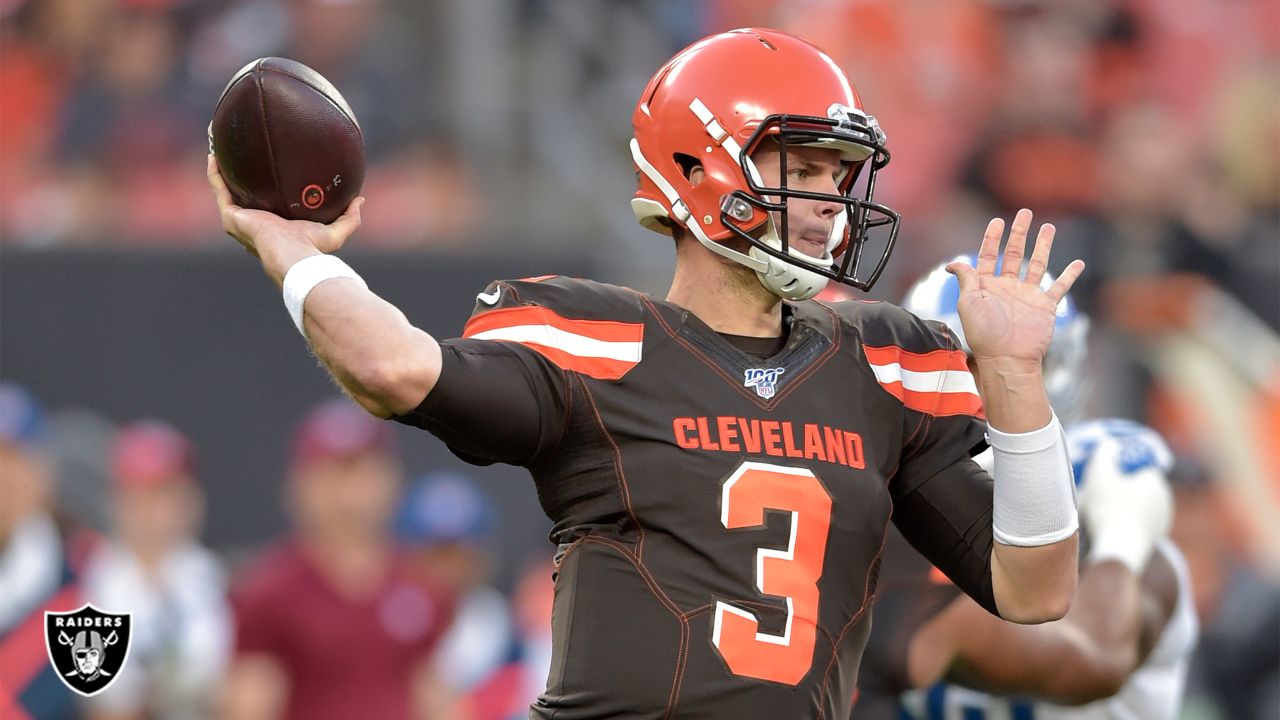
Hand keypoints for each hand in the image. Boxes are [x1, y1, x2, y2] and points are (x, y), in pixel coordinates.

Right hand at [206, 155, 362, 273]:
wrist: (292, 254)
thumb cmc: (312, 248)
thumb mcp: (336, 231)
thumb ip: (350, 218)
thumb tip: (360, 200)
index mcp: (275, 227)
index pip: (268, 208)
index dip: (266, 192)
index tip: (271, 172)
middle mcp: (254, 223)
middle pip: (243, 196)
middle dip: (240, 177)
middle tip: (242, 155)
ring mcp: (240, 220)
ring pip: (226, 190)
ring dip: (221, 170)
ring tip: (220, 147)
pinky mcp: (231, 216)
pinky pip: (219, 189)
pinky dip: (214, 172)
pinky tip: (214, 154)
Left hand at [947, 209, 1084, 369]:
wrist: (1008, 359)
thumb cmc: (984, 335)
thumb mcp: (968, 303)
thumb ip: (966, 279)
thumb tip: (952, 263)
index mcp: (987, 286)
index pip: (989, 255)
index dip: (992, 238)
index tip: (997, 221)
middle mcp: (1008, 288)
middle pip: (1014, 254)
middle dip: (1019, 233)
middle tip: (1025, 213)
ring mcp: (1027, 296)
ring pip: (1037, 264)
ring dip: (1043, 246)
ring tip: (1048, 228)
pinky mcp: (1045, 306)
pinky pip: (1060, 287)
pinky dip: (1070, 275)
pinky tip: (1077, 263)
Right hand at [1079, 438, 1173, 572]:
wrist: (1118, 548)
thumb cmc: (1109, 507)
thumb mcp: (1100, 473)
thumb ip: (1104, 453)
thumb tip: (1110, 443)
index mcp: (1156, 481)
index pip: (1139, 467)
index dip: (1121, 467)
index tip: (1104, 473)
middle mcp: (1165, 501)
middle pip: (1139, 486)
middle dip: (1121, 486)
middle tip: (1098, 490)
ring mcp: (1161, 522)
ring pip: (1138, 506)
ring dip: (1123, 505)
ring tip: (1099, 511)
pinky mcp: (1153, 540)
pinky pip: (1137, 523)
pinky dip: (1124, 522)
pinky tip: (1108, 527)